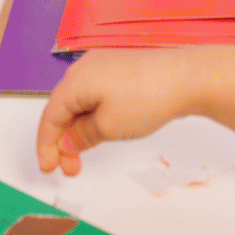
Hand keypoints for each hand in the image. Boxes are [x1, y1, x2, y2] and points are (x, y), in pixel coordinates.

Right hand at [36, 50, 201, 176]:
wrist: (188, 78)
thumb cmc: (149, 96)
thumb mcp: (108, 127)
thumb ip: (81, 136)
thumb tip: (68, 141)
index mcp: (75, 80)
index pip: (50, 116)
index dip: (46, 145)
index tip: (48, 167)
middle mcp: (85, 68)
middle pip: (63, 108)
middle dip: (62, 141)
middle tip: (68, 168)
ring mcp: (103, 66)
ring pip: (79, 103)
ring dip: (77, 131)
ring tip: (84, 155)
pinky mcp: (120, 70)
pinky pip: (95, 96)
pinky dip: (92, 117)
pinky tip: (99, 132)